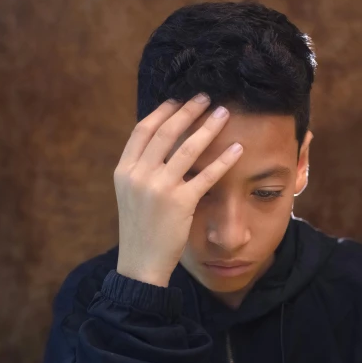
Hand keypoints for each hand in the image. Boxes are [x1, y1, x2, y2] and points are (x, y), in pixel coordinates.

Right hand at [113, 94, 242, 285]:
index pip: (142, 130)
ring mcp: (159, 188)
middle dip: (188, 111)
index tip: (177, 100)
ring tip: (223, 113)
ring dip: (208, 127)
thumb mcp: (131, 196)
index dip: (162, 112)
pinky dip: (223, 160)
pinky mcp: (179, 203)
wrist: (140, 264)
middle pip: (166, 132)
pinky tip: (237, 149)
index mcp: (124, 170)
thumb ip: (142, 171)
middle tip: (206, 97)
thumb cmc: (140, 231)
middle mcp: (139, 175)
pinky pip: (206, 175)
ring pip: (187, 148)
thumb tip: (162, 148)